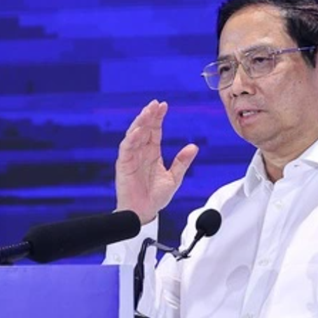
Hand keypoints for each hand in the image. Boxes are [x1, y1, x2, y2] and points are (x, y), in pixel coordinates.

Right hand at [115, 100, 198, 223]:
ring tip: (147, 112)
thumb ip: (182, 162)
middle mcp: (141, 152)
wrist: (144, 213)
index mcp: (152, 153)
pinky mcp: (123, 165)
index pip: (155, 131)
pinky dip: (131, 139)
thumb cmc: (156, 197)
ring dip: (140, 123)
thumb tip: (194, 146)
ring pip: (134, 135)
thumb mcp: (174, 178)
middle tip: (156, 104)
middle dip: (149, 115)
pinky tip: (138, 130)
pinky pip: (126, 149)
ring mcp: (131, 158)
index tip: (164, 105)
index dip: (158, 118)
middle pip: (144, 129)